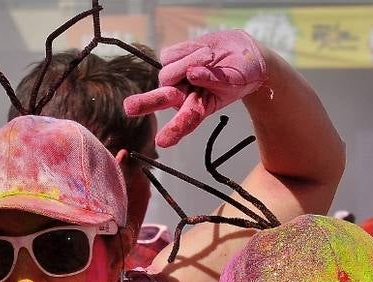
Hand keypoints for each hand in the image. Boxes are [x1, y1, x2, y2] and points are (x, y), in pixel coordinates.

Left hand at [123, 30, 267, 148]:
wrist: (243, 55)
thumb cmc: (240, 75)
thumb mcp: (233, 82)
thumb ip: (213, 80)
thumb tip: (192, 74)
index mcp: (199, 108)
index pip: (186, 121)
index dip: (174, 130)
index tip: (162, 142)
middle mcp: (183, 95)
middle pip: (162, 99)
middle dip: (145, 103)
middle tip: (129, 108)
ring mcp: (176, 78)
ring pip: (169, 70)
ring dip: (189, 60)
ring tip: (209, 58)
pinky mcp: (171, 59)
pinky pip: (169, 54)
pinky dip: (186, 49)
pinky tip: (200, 52)